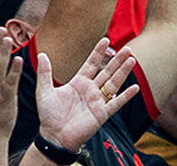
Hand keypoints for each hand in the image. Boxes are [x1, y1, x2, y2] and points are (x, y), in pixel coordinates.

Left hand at [36, 38, 138, 152]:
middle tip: (128, 48)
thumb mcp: (44, 92)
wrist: (53, 138)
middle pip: (107, 71)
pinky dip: (126, 96)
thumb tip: (42, 54)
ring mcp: (97, 101)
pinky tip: (135, 88)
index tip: (105, 39)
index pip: (91, 64)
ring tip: (132, 60)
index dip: (98, 52)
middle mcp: (90, 90)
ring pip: (113, 83)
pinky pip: (116, 104)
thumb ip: (45, 73)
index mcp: (79, 83)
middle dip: (117, 60)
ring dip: (123, 72)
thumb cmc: (48, 116)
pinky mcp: (102, 114)